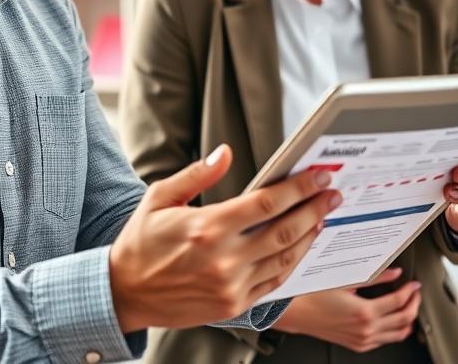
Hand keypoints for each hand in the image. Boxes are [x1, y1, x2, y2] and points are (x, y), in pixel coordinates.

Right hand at [109, 144, 342, 332]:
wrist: (124, 293)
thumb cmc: (140, 243)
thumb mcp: (159, 198)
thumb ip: (197, 175)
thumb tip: (225, 153)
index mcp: (207, 227)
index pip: (266, 203)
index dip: (298, 188)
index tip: (318, 176)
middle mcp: (223, 259)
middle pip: (284, 230)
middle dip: (314, 208)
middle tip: (332, 193)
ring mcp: (231, 286)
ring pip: (284, 257)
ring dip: (309, 235)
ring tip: (322, 216)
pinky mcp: (233, 305)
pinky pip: (274, 282)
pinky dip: (292, 262)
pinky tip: (301, 246)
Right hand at [273, 268, 421, 351]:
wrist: (298, 313)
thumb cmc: (314, 295)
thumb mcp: (345, 280)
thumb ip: (374, 277)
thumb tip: (394, 273)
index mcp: (364, 312)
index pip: (399, 302)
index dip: (410, 291)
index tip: (412, 284)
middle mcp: (366, 329)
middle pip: (404, 320)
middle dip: (413, 304)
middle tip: (414, 294)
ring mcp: (363, 340)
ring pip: (398, 334)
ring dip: (407, 319)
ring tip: (407, 306)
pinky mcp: (358, 345)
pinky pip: (385, 341)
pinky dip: (394, 330)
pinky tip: (390, 319)